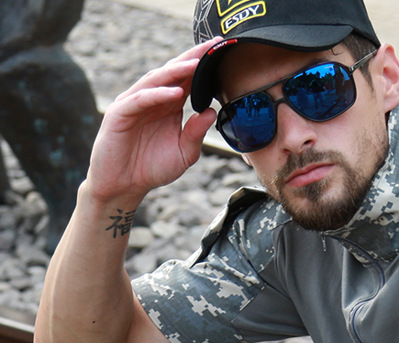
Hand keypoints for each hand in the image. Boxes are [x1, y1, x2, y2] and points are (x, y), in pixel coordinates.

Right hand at [84, 39, 220, 205]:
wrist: (124, 186)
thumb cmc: (152, 168)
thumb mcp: (184, 153)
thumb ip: (197, 133)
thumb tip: (213, 112)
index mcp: (169, 105)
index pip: (188, 80)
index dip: (204, 66)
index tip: (224, 52)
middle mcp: (152, 99)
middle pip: (173, 73)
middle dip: (193, 58)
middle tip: (213, 45)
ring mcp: (134, 104)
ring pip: (156, 81)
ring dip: (176, 71)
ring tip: (196, 64)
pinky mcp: (120, 114)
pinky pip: (140, 100)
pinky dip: (158, 95)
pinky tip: (175, 92)